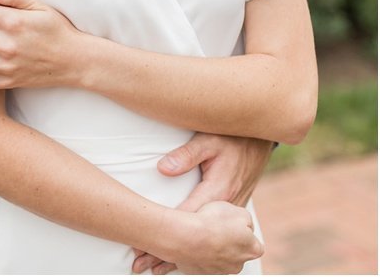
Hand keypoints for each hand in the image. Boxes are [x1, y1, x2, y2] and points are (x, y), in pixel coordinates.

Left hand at [132, 133, 273, 273]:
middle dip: (167, 253)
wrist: (260, 140)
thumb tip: (162, 169)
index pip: (186, 219)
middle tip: (141, 264)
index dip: (164, 234)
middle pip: (194, 237)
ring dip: (182, 255)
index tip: (142, 245)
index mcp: (219, 191)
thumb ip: (186, 154)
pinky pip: (216, 236)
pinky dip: (199, 249)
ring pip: (206, 241)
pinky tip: (183, 258)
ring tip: (156, 268)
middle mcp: (227, 206)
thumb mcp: (208, 140)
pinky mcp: (235, 211)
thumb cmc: (231, 138)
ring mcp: (233, 211)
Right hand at [158, 202, 263, 274]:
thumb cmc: (213, 223)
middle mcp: (237, 265)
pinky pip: (201, 262)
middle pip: (236, 253)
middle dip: (228, 243)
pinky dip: (198, 254)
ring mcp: (218, 271)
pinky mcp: (200, 272)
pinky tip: (193, 243)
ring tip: (202, 235)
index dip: (243, 233)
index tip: (233, 226)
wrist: (187, 236)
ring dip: (212, 249)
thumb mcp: (239, 212)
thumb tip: (245, 225)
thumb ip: (247, 221)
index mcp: (252, 250)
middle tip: (217, 229)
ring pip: (218, 259)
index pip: (254, 243)